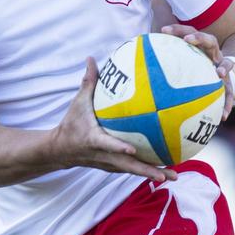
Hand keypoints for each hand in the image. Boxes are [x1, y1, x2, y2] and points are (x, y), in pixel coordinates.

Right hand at [52, 57, 176, 180]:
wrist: (61, 151)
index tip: (132, 148)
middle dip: (148, 172)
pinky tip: (165, 168)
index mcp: (94, 140)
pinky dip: (148, 169)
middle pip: (129, 166)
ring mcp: (110, 164)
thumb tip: (91, 59)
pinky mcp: (113, 167)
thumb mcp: (77, 104)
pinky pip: (133, 168)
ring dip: (153, 174)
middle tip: (168, 175)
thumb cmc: (71, 125)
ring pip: (134, 170)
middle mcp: (105, 156)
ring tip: (174, 175)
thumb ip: (88, 83)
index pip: (108, 145)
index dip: (119, 147)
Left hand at [161, 23, 234, 118]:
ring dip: (224, 67)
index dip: (177, 29)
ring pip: (227, 63)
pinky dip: (228, 104)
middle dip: (199, 38)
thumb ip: (164, 67)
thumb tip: (137, 73)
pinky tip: (223, 116)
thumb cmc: (193, 72)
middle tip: (188, 39)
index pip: (188, 32)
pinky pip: (230, 93)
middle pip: (210, 40)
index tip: (164, 30)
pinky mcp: (229, 83)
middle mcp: (212, 54)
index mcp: (199, 47)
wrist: (218, 80)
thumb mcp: (182, 67)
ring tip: (220, 74)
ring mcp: (222, 67)